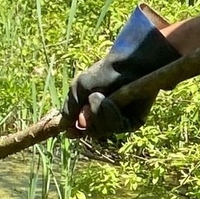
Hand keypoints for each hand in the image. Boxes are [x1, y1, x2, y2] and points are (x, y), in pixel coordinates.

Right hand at [63, 5, 180, 140]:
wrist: (126, 65)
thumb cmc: (103, 73)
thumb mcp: (79, 88)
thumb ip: (70, 108)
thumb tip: (66, 128)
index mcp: (91, 112)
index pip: (81, 130)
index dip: (75, 131)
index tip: (71, 131)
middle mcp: (106, 119)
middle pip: (91, 132)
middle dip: (89, 118)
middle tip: (92, 98)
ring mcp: (119, 122)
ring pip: (102, 131)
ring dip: (98, 112)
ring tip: (101, 95)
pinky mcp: (132, 122)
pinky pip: (115, 127)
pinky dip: (109, 113)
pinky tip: (111, 101)